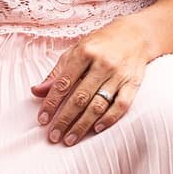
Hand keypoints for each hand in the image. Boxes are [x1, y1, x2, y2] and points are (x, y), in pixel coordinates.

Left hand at [30, 17, 154, 145]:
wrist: (136, 35)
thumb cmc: (101, 44)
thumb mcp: (76, 51)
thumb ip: (57, 73)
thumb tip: (37, 91)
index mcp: (84, 53)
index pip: (63, 83)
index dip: (51, 103)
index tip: (42, 120)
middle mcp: (102, 64)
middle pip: (80, 98)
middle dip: (64, 119)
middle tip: (53, 137)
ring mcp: (119, 74)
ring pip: (98, 104)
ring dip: (83, 125)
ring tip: (70, 139)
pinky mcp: (133, 83)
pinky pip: (121, 105)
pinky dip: (109, 119)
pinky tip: (96, 129)